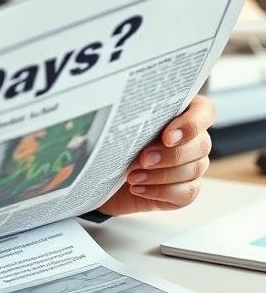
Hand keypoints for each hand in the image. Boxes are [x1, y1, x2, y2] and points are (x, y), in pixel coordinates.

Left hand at [98, 95, 215, 215]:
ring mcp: (191, 165)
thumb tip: (107, 123)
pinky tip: (138, 188)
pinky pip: (187, 193)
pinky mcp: (185, 190)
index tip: (167, 136)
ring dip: (161, 174)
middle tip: (143, 159)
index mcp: (179, 114)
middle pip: (202, 144)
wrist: (101, 179)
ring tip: (132, 176)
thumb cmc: (112, 146)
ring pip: (194, 169)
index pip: (204, 111)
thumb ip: (122, 120)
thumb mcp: (115, 129)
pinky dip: (161, 192)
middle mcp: (191, 140)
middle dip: (170, 154)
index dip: (192, 123)